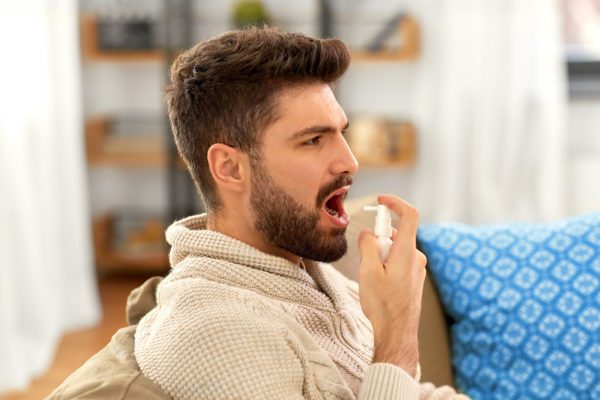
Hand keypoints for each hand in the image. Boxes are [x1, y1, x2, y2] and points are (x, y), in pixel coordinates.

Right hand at [357, 195, 426, 376]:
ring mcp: (417, 268)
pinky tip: (378, 284)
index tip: (381, 201)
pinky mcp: (414, 278)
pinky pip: (399, 261)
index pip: (410, 214)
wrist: (396, 332)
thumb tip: (368, 234)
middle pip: (397, 233)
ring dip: (381, 254)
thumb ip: (368, 246)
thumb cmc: (382, 304)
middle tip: (365, 258)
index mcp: (407, 252)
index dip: (395, 202)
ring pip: (396, 249)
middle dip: (379, 239)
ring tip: (371, 277)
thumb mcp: (368, 271)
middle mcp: (416, 257)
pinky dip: (386, 263)